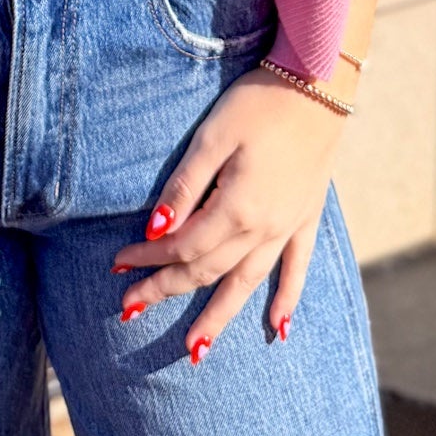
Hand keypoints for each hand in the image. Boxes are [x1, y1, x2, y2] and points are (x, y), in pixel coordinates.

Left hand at [109, 61, 355, 360]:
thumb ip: (184, 188)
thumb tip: (155, 231)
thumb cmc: (257, 104)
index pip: (183, 248)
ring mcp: (288, 227)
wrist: (317, 86)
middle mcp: (264, 229)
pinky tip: (278, 329)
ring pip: (247, 284)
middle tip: (130, 310)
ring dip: (218, 317)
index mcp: (237, 210)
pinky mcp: (307, 217)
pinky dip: (287, 301)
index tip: (117, 266)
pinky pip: (297, 270)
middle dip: (167, 291)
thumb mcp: (213, 138)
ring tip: (194, 350)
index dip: (149, 259)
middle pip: (207, 272)